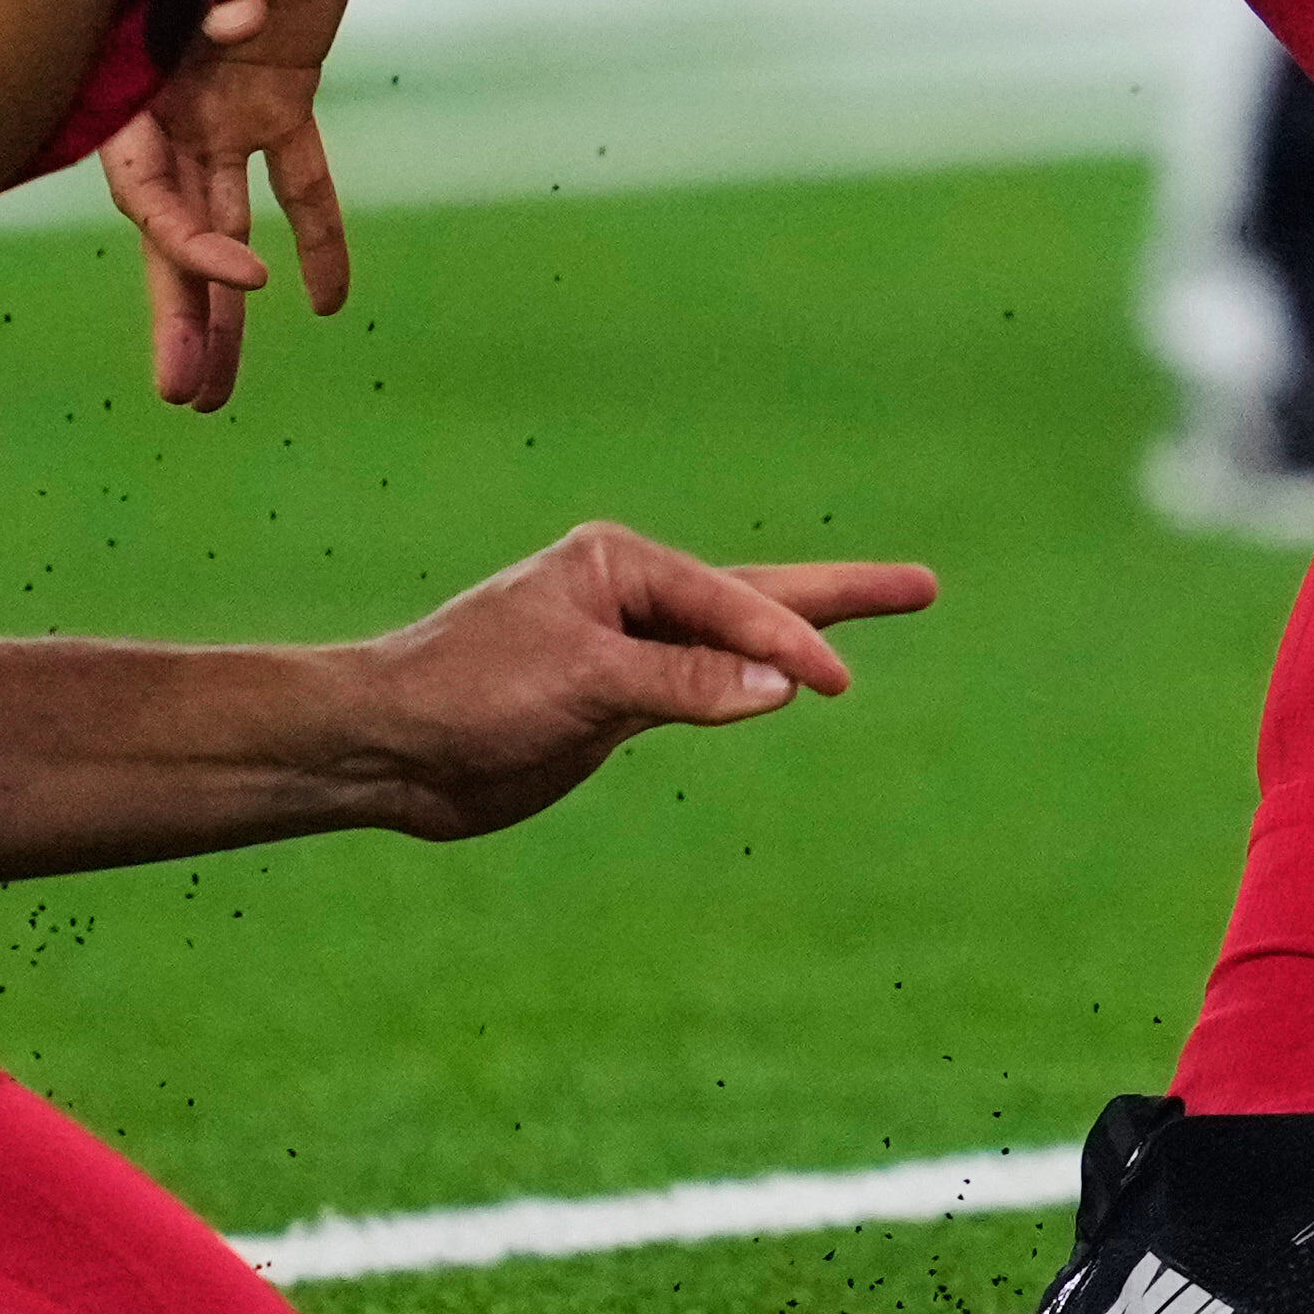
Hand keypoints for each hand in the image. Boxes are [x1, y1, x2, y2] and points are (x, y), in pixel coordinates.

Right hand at [103, 0, 361, 411]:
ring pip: (221, 219)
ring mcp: (223, 102)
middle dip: (179, 311)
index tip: (246, 276)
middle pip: (170, 227)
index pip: (146, 186)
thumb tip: (236, 28)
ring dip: (221, 304)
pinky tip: (328, 303)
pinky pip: (300, 176)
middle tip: (187, 395)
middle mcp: (172, 100)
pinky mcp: (281, 94)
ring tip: (218, 393)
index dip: (185, 240)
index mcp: (138, 70)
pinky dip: (318, 233)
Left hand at [340, 522, 940, 841]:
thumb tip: (786, 680)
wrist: (388, 748)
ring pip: (736, 647)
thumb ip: (687, 681)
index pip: (732, 603)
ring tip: (875, 610)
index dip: (790, 640)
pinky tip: (785, 684)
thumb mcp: (584, 683)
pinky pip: (705, 691)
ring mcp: (625, 650)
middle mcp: (629, 596)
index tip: (837, 685)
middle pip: (755, 595)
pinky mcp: (614, 704)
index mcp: (619, 565)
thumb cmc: (467, 691)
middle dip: (839, 593)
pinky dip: (752, 689)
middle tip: (925, 584)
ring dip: (800, 638)